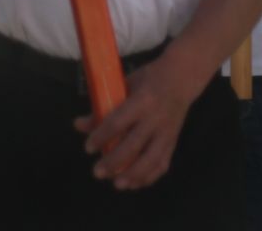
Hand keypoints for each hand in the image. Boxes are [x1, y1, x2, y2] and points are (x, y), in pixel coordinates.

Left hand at [75, 51, 202, 189]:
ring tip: (117, 184)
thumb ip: (104, 106)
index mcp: (142, 101)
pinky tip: (135, 183)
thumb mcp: (125, 84)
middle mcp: (155, 118)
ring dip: (133, 174)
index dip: (101, 137)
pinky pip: (162, 163)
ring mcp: (166, 132)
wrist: (182, 78)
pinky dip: (149, 176)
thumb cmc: (150, 78)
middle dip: (114, 162)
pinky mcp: (173, 141)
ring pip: (151, 159)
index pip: (118, 122)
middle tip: (97, 172)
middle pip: (133, 145)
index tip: (88, 148)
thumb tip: (79, 124)